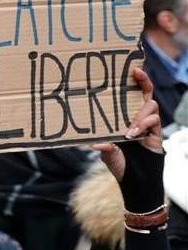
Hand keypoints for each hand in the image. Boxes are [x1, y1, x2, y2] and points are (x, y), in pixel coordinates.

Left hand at [92, 67, 162, 183]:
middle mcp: (138, 117)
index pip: (130, 96)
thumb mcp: (107, 153)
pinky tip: (132, 133)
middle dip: (143, 81)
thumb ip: (103, 147)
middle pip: (145, 94)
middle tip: (136, 72)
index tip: (128, 69)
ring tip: (129, 127)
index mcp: (125, 117)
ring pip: (150, 106)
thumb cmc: (119, 163)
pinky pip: (154, 120)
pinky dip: (142, 124)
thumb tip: (93, 144)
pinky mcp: (156, 132)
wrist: (134, 180)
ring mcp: (148, 124)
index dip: (131, 83)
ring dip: (139, 113)